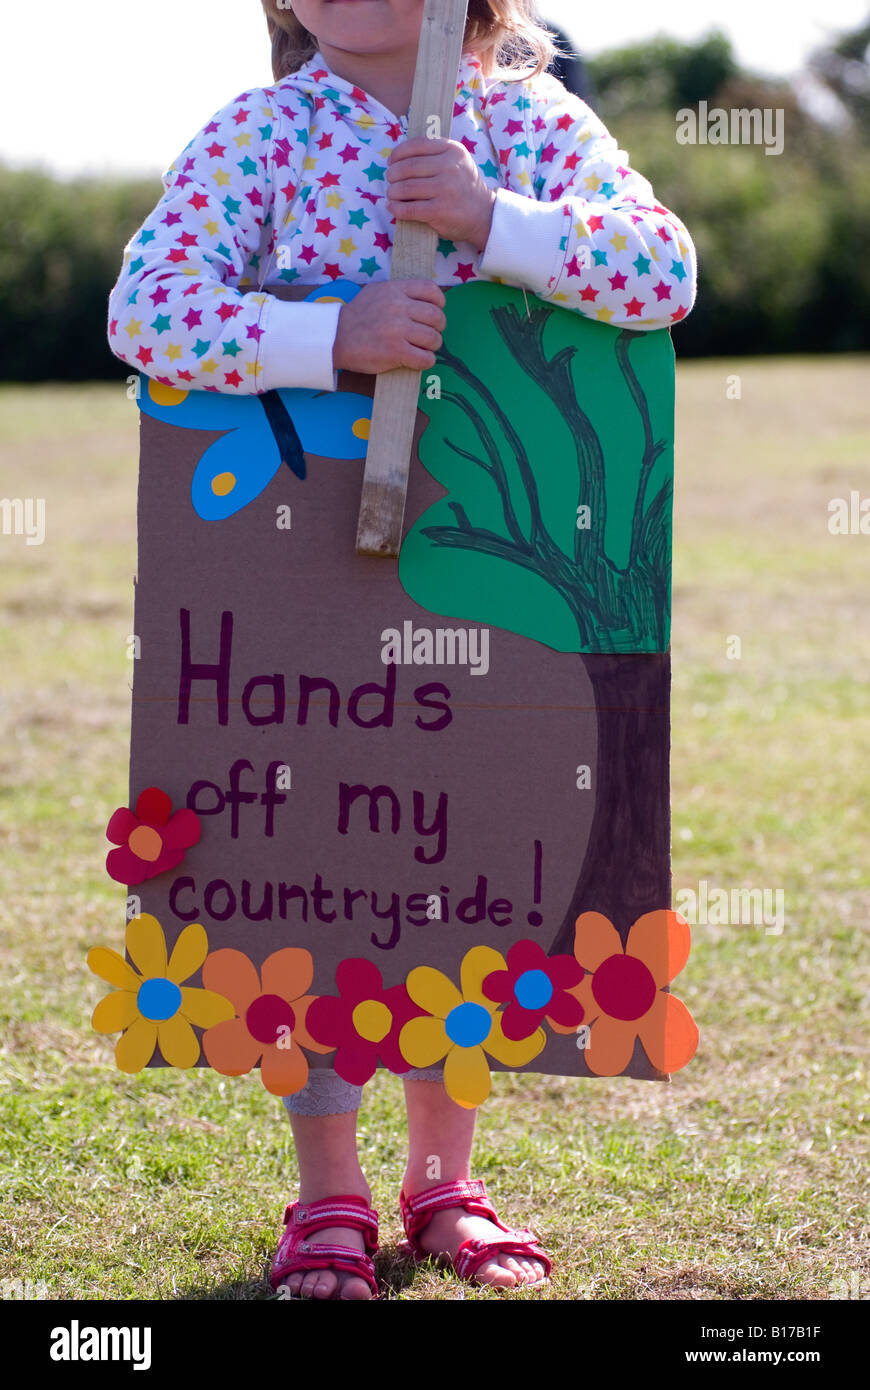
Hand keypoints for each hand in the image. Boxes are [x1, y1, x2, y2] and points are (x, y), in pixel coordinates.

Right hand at [332, 279, 446, 374]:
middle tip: (428, 335)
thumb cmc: (358, 316)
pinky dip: (425, 361)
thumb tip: (425, 301)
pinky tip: (416, 360)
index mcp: (396, 290)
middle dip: (437, 328)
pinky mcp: (396, 352)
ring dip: (431, 346)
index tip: (434, 313)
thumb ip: (400, 292)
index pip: (432, 291)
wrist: (336, 337)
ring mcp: (399, 330)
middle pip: (437, 317)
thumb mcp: (377, 292)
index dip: (439, 304)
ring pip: (434, 339)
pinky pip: (425, 359)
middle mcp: (399, 307)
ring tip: (421, 348)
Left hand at [386, 137, 496, 251]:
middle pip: (408, 167)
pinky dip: (396, 208)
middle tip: (390, 179)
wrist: (483, 215)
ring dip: (393, 191)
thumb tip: (399, 156)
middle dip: (393, 174)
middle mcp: (450, 167)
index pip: (417, 145)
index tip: (391, 161)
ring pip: (406, 188)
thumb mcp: (456, 161)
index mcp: (453, 150)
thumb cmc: (463, 187)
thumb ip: (434, 153)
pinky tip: (392, 207)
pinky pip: (409, 208)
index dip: (398, 153)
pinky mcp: (439, 211)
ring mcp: (445, 189)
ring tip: (392, 194)